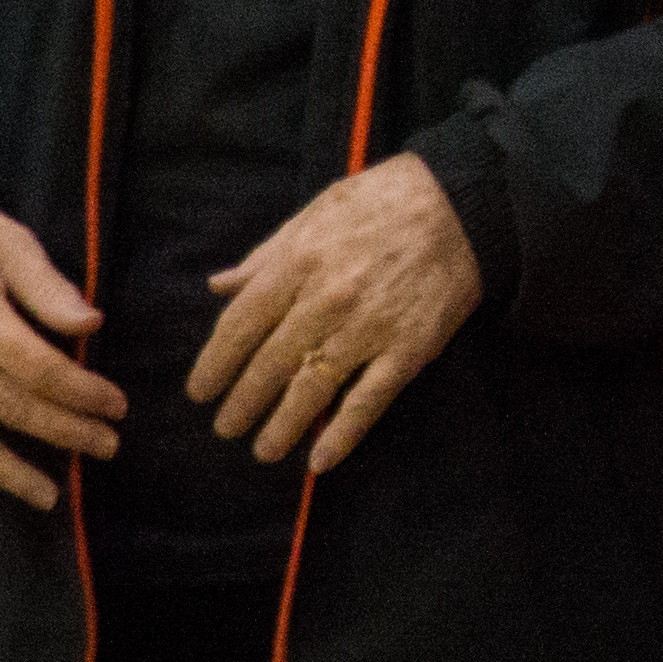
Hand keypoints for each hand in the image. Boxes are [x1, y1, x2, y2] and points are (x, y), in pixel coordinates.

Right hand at [0, 186, 124, 533]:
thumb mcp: (7, 238)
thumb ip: (47, 286)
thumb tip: (90, 326)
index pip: (35, 366)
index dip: (80, 390)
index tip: (116, 405)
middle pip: (7, 406)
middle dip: (63, 431)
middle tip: (107, 446)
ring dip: (7, 473)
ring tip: (49, 496)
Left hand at [188, 151, 479, 473]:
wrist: (462, 206)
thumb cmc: (383, 202)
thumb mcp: (316, 212)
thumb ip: (266, 255)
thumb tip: (219, 286)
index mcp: (300, 263)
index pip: (241, 324)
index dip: (215, 363)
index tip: (199, 391)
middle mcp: (327, 300)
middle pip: (270, 363)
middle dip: (242, 402)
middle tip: (225, 427)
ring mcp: (368, 328)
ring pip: (312, 388)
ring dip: (282, 426)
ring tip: (262, 450)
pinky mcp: (408, 349)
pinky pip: (368, 400)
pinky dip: (342, 433)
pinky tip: (320, 459)